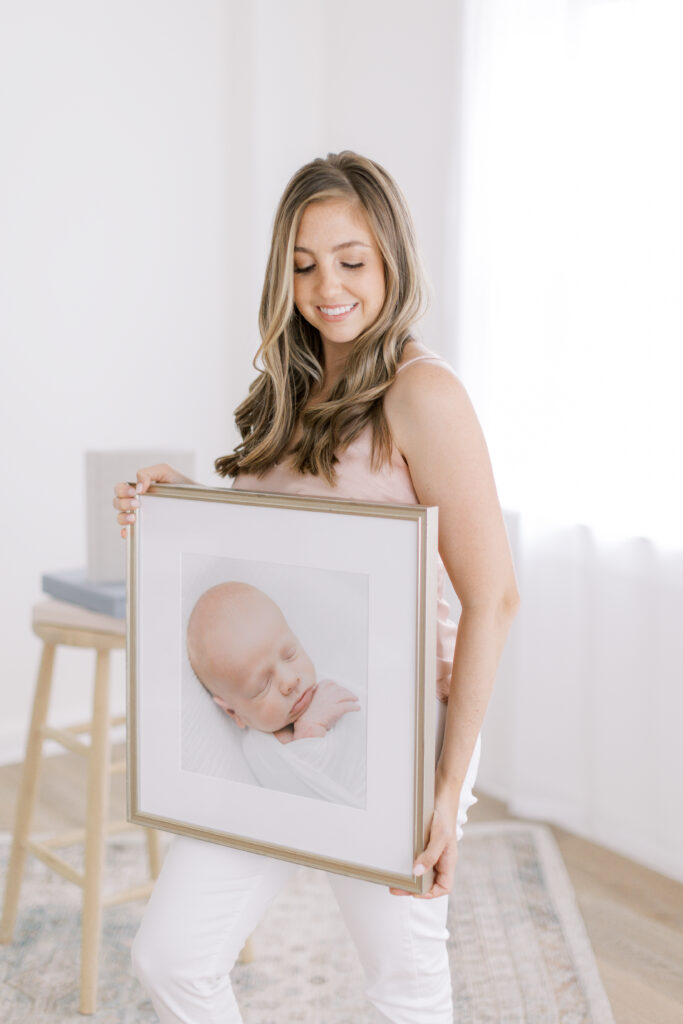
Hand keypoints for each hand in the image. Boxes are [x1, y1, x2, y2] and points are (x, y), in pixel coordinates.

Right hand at [112, 463, 195, 538]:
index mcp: (138, 488)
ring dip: (123, 517)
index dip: (122, 491)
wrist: (199, 499)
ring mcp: (141, 516)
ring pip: (120, 517)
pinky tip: (129, 532)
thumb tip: (138, 487)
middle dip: (123, 503)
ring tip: (134, 518)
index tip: (135, 492)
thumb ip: (148, 473)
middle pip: (117, 503)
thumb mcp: (165, 472)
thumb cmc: (180, 484)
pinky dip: (126, 532)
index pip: (120, 489)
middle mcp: (136, 502)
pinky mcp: (146, 528)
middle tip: (136, 504)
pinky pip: (130, 533)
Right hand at [293, 679, 359, 737]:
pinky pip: (348, 706)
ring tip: (355, 699)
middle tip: (350, 695)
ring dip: (352, 697)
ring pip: (346, 696)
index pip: (331, 683)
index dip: (338, 687)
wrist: (307, 724)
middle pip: (340, 689)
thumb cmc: (308, 714)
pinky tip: (356, 707)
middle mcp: (326, 692)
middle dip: (346, 692)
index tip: (340, 688)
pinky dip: (354, 707)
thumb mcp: (311, 699)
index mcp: (319, 688)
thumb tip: (327, 696)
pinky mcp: (336, 709)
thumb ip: (319, 695)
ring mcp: (331, 700)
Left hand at [389, 781, 459, 898]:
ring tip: (395, 879)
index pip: (444, 886)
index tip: (415, 894)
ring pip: (422, 872)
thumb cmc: (445, 816)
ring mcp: (433, 852)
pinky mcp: (425, 844)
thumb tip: (417, 872)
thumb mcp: (439, 837)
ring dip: (410, 877)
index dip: (431, 894)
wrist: (441, 795)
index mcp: (448, 861)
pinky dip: (408, 864)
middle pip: (430, 882)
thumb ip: (430, 856)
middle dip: (414, 889)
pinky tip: (399, 863)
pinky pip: (417, 859)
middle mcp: (441, 859)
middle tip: (396, 889)